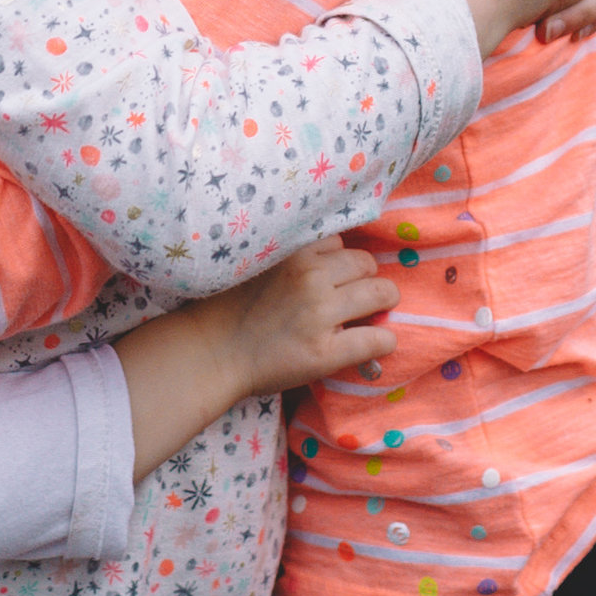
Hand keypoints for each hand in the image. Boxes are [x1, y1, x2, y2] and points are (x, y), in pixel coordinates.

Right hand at [111, 244, 396, 479]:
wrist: (213, 352)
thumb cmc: (233, 308)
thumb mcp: (263, 264)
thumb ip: (298, 259)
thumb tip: (339, 262)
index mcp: (294, 252)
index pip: (340, 243)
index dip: (337, 263)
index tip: (330, 279)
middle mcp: (311, 277)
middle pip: (366, 263)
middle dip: (363, 280)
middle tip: (350, 301)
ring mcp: (321, 314)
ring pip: (382, 292)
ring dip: (380, 304)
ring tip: (366, 318)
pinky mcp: (327, 353)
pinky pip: (379, 339)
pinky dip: (383, 341)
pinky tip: (373, 346)